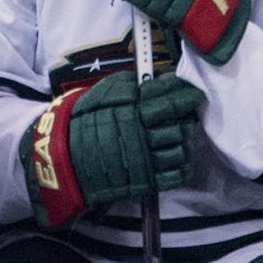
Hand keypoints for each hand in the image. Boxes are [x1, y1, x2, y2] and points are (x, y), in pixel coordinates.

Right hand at [22, 71, 202, 228]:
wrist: (67, 157)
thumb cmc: (84, 121)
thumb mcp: (103, 92)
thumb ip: (131, 85)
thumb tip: (160, 81)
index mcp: (133, 111)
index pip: (169, 100)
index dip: (185, 95)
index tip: (194, 92)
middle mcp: (144, 135)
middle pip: (180, 125)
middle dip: (186, 118)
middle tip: (185, 114)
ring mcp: (147, 160)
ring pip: (182, 150)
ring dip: (184, 141)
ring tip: (178, 135)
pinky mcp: (147, 181)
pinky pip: (177, 175)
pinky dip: (182, 166)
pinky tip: (176, 157)